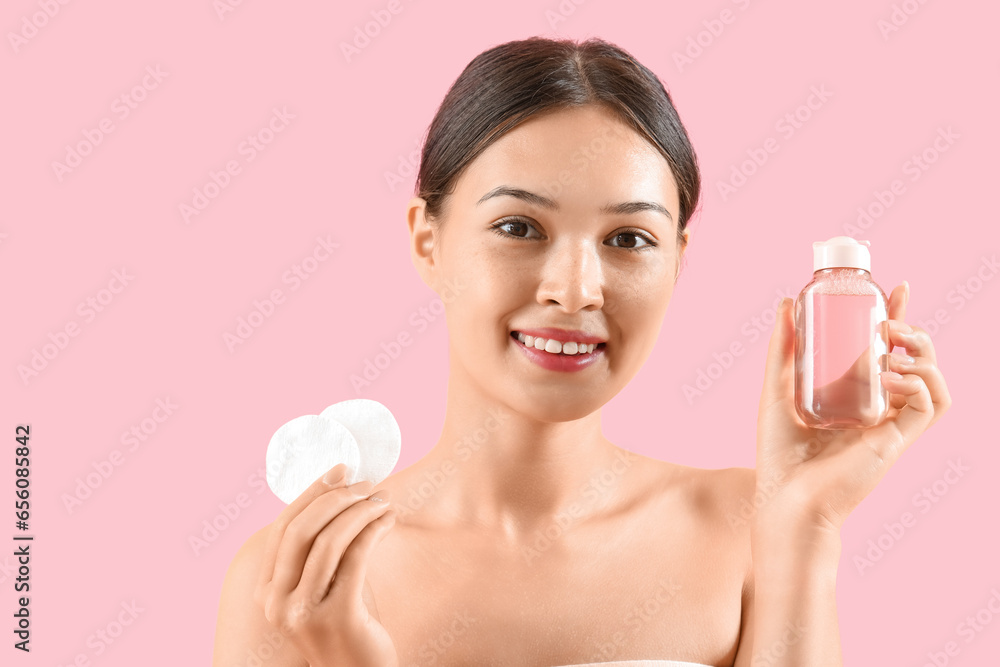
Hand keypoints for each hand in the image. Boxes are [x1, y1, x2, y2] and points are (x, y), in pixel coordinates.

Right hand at [253, 463, 399, 666]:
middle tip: (366, 483)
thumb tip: (333, 499)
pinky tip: (388, 521)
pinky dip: (373, 531)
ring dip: (359, 511)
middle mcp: (277, 603)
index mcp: (267, 592)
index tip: (339, 470)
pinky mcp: (337, 617)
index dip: (310, 493)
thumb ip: (315, 557)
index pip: (283, 528)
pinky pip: (355, 559)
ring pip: (328, 542)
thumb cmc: (346, 627)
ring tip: (382, 500)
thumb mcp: (320, 591)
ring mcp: (304, 613)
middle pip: (301, 530)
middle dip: (335, 498)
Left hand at [754, 282, 951, 532]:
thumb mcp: (776, 388)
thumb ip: (782, 348)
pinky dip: (918, 382)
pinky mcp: (898, 440)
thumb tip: (785, 303)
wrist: (787, 496)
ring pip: (932, 379)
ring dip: (921, 353)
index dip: (898, 317)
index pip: (885, 348)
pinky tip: (890, 375)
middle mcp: (878, 407)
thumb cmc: (779, 451)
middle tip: (891, 320)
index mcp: (854, 394)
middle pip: (915, 360)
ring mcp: (891, 424)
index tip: (899, 288)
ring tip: (889, 345)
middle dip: (913, 330)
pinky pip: (929, 405)